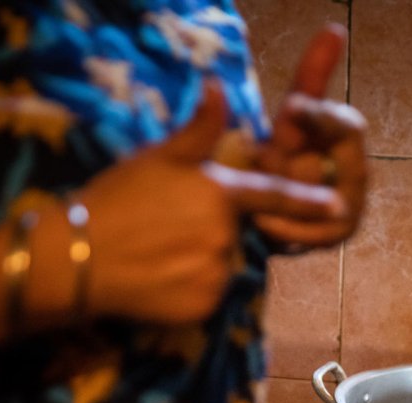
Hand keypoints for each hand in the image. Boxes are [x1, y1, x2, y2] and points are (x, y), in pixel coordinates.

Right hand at [80, 81, 344, 323]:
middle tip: (167, 229)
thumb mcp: (156, 158)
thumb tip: (217, 86)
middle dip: (212, 232)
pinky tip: (157, 280)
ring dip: (201, 262)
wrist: (74, 259)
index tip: (337, 205)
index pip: (272, 195)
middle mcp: (225, 235)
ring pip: (222, 267)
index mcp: (218, 194)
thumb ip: (198, 130)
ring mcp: (215, 274)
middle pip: (235, 235)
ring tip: (158, 255)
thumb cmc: (114, 200)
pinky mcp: (202, 307)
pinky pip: (207, 296)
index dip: (305, 200)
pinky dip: (190, 291)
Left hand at [254, 24, 367, 249]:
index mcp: (345, 140)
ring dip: (287, 200)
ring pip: (319, 205)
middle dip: (297, 167)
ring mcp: (348, 210)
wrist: (267, 208)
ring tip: (257, 190)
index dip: (320, 117)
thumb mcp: (292, 117)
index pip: (345, 126)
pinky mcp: (329, 238)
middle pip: (332, 173)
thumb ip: (314, 75)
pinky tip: (260, 222)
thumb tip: (336, 28)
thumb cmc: (282, 154)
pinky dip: (283, 228)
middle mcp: (356, 176)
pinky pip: (306, 234)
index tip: (291, 106)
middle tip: (265, 159)